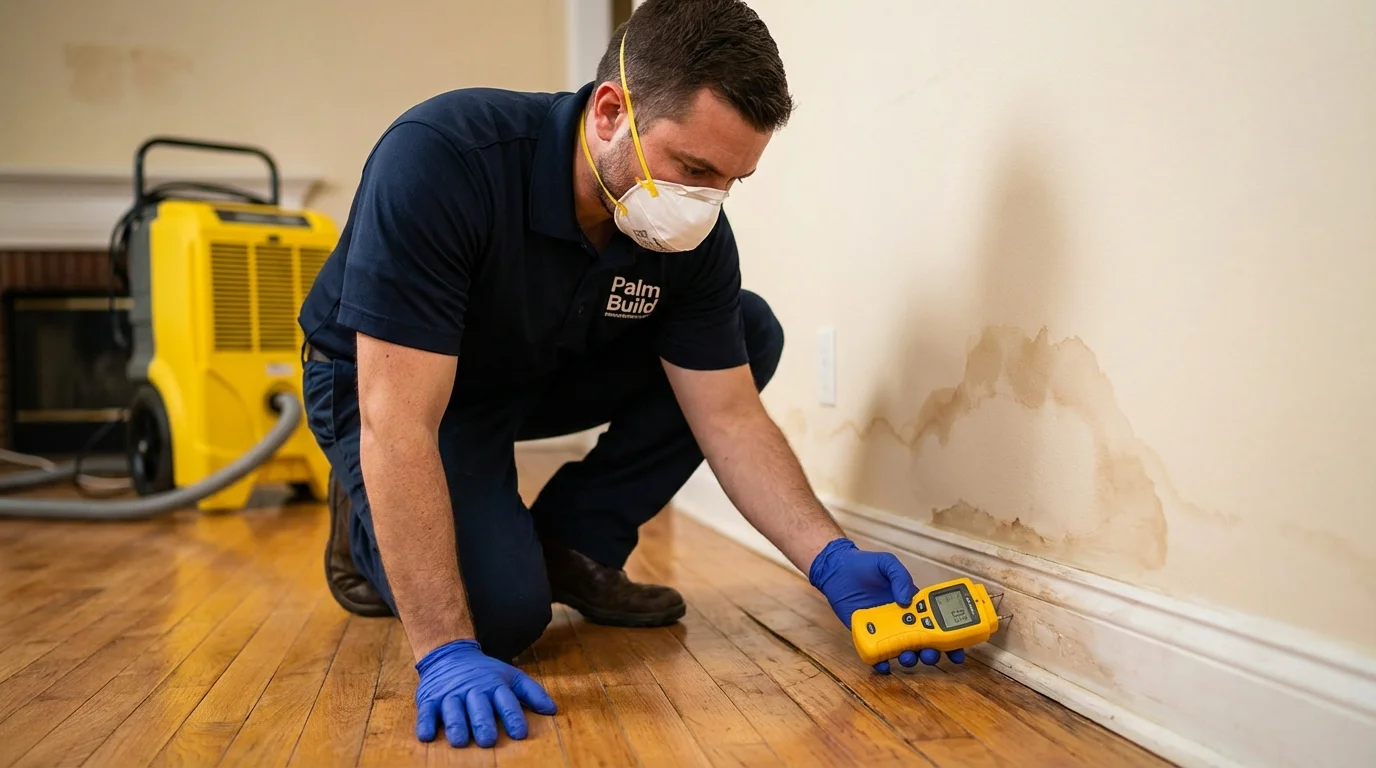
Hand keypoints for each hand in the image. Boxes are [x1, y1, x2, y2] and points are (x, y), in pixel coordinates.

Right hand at [414, 638, 556, 747]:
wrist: (450, 654)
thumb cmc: (485, 673)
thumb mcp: (511, 677)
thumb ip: (532, 693)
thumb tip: (553, 710)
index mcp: (494, 685)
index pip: (506, 701)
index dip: (512, 717)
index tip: (519, 733)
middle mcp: (472, 690)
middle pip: (479, 707)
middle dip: (483, 723)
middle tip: (488, 740)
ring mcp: (450, 694)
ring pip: (453, 710)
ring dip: (456, 725)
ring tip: (459, 741)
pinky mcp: (429, 699)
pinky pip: (426, 712)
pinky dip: (425, 723)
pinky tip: (426, 735)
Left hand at [807, 537, 966, 672]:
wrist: (837, 569)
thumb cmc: (865, 565)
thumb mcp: (887, 563)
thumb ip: (900, 577)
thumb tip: (908, 600)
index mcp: (913, 604)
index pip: (936, 622)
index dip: (949, 638)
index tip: (957, 651)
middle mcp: (902, 619)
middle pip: (922, 642)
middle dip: (931, 653)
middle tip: (930, 654)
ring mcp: (885, 629)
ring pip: (903, 650)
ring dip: (909, 658)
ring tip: (907, 656)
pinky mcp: (867, 634)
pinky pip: (877, 652)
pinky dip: (881, 662)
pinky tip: (884, 665)